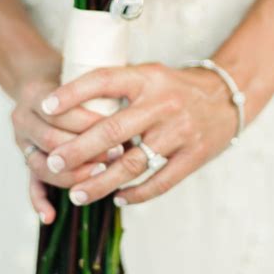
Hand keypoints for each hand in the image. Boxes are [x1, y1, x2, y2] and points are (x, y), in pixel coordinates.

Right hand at [11, 74, 124, 223]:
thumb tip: (134, 105)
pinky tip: (51, 216)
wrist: (42, 81)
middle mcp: (22, 119)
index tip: (119, 129)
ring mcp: (22, 143)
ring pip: (40, 166)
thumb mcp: (82, 75)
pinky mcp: (28, 160)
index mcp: (34, 94)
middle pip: (51, 140)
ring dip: (72, 174)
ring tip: (100, 176)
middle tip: (116, 155)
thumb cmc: (71, 77)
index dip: (89, 123)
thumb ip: (99, 88)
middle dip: (85, 150)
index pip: (61, 112)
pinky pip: (30, 184)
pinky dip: (39, 201)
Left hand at [41, 63, 239, 207]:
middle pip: (113, 130)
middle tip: (54, 162)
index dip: (73, 92)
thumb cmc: (176, 88)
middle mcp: (162, 104)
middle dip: (78, 149)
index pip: (104, 80)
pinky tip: (118, 198)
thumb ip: (119, 89)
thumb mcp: (150, 75)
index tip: (46, 105)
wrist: (227, 98)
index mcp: (147, 78)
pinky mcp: (193, 156)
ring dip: (101, 181)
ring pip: (133, 163)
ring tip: (77, 193)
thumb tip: (72, 107)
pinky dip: (137, 193)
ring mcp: (179, 132)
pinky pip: (160, 181)